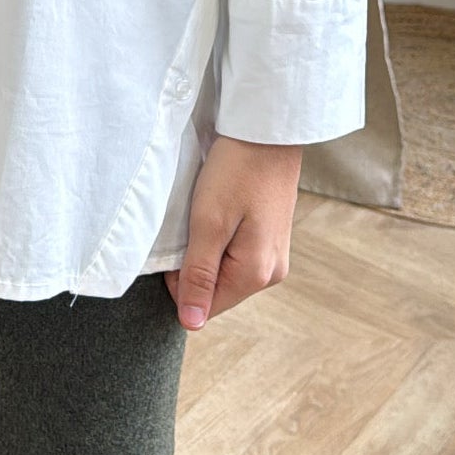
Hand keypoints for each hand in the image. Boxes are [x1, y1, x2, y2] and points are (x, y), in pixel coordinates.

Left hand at [164, 133, 301, 329]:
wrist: (268, 131)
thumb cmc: (237, 171)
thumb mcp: (208, 223)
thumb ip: (199, 276)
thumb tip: (191, 323)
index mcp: (256, 274)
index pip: (204, 307)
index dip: (180, 281)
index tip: (181, 243)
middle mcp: (271, 273)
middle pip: (216, 291)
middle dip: (195, 266)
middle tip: (194, 225)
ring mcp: (274, 256)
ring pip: (224, 272)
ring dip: (207, 251)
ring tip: (210, 215)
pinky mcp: (271, 240)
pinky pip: (236, 256)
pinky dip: (220, 240)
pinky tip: (222, 212)